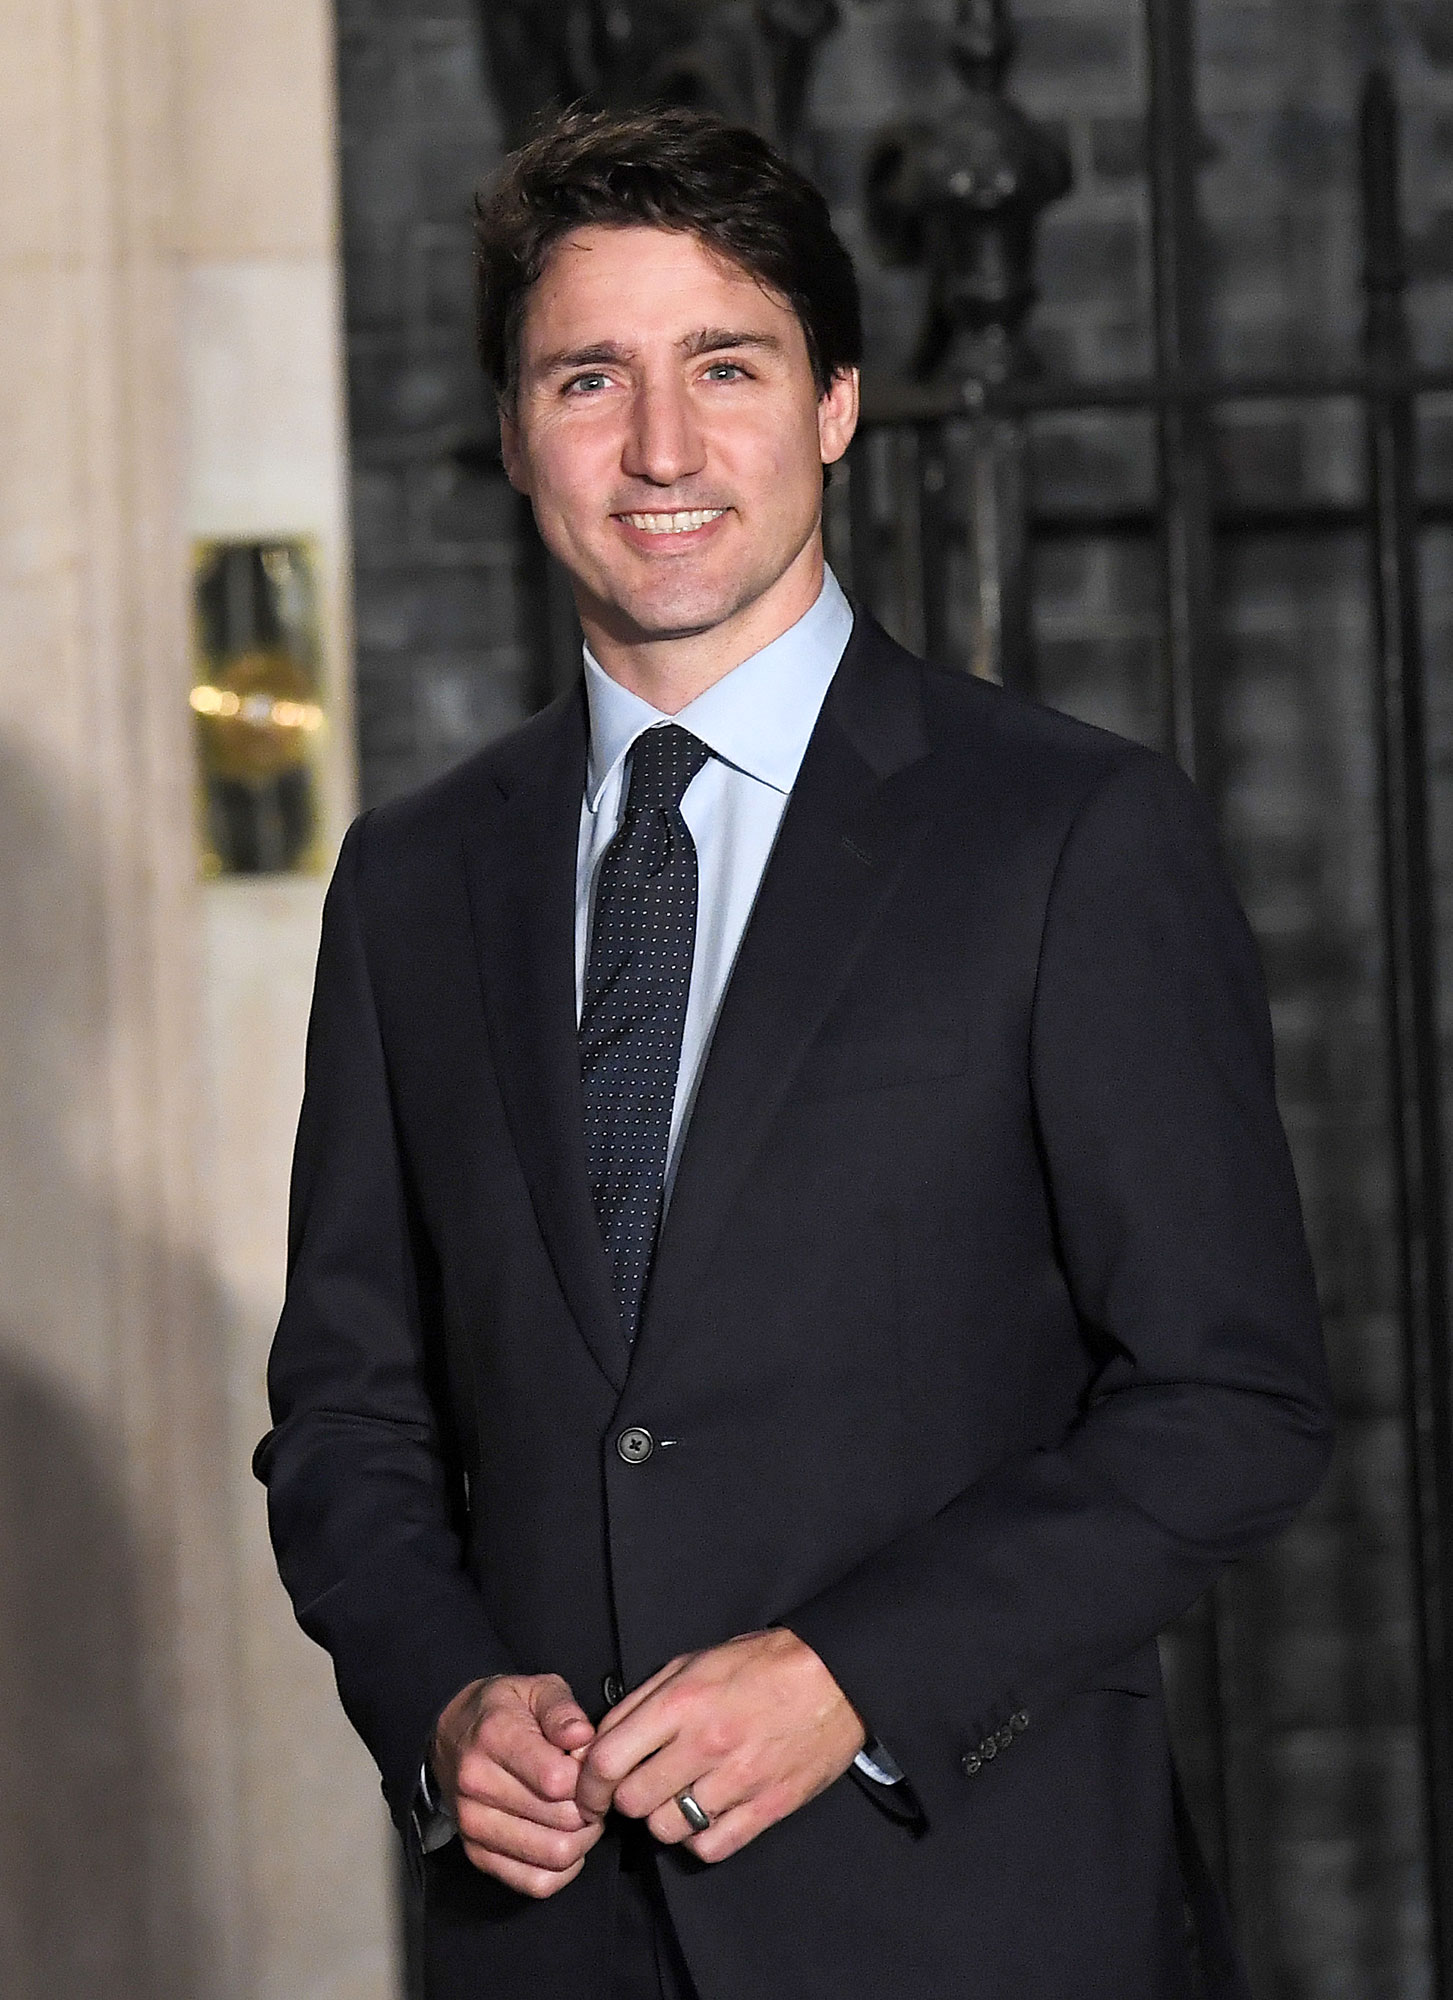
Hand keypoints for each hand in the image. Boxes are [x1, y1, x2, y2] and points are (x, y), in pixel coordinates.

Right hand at [431, 1673, 604, 1897]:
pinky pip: (536, 1883)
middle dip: (591, 1809)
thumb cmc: (505, 1710)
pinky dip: (562, 1869)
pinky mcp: (477, 1855)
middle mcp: (477, 1784)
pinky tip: (564, 1839)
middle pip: (562, 1822)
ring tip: (580, 1814)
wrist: (452, 1734)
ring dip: (581, 1840)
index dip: (590, 1777)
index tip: (592, 1767)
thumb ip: (563, 1709)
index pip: (558, 1780)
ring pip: (553, 1856)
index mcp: (495, 1737)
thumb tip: (584, 1737)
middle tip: (592, 1793)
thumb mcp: (537, 1689)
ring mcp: (473, 1825)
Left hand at [575, 1628, 865, 1862]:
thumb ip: (641, 1700)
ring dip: (664, 1819)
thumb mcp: (691, 1663)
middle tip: (638, 1789)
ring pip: (668, 1829)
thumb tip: (599, 1739)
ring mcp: (739, 1780)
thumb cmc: (757, 1664)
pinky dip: (701, 1838)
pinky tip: (706, 1815)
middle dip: (626, 1799)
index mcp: (681, 1703)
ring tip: (677, 1798)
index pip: (608, 1761)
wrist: (833, 1677)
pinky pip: (712, 1847)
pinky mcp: (769, 1807)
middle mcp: (705, 1744)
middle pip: (633, 1802)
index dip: (588, 1783)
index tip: (589, 1790)